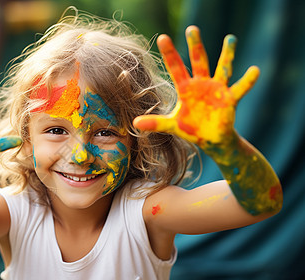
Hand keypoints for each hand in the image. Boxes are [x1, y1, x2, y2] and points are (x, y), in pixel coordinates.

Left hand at [133, 26, 259, 148]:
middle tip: (192, 28)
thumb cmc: (191, 129)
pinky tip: (254, 70)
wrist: (211, 140)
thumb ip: (155, 123)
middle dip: (195, 45)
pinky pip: (240, 88)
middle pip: (198, 61)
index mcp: (186, 88)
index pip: (176, 67)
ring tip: (230, 38)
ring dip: (227, 54)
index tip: (162, 37)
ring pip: (223, 68)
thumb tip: (135, 123)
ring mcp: (217, 89)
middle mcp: (202, 84)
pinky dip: (247, 80)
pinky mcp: (230, 99)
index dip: (170, 53)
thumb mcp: (172, 126)